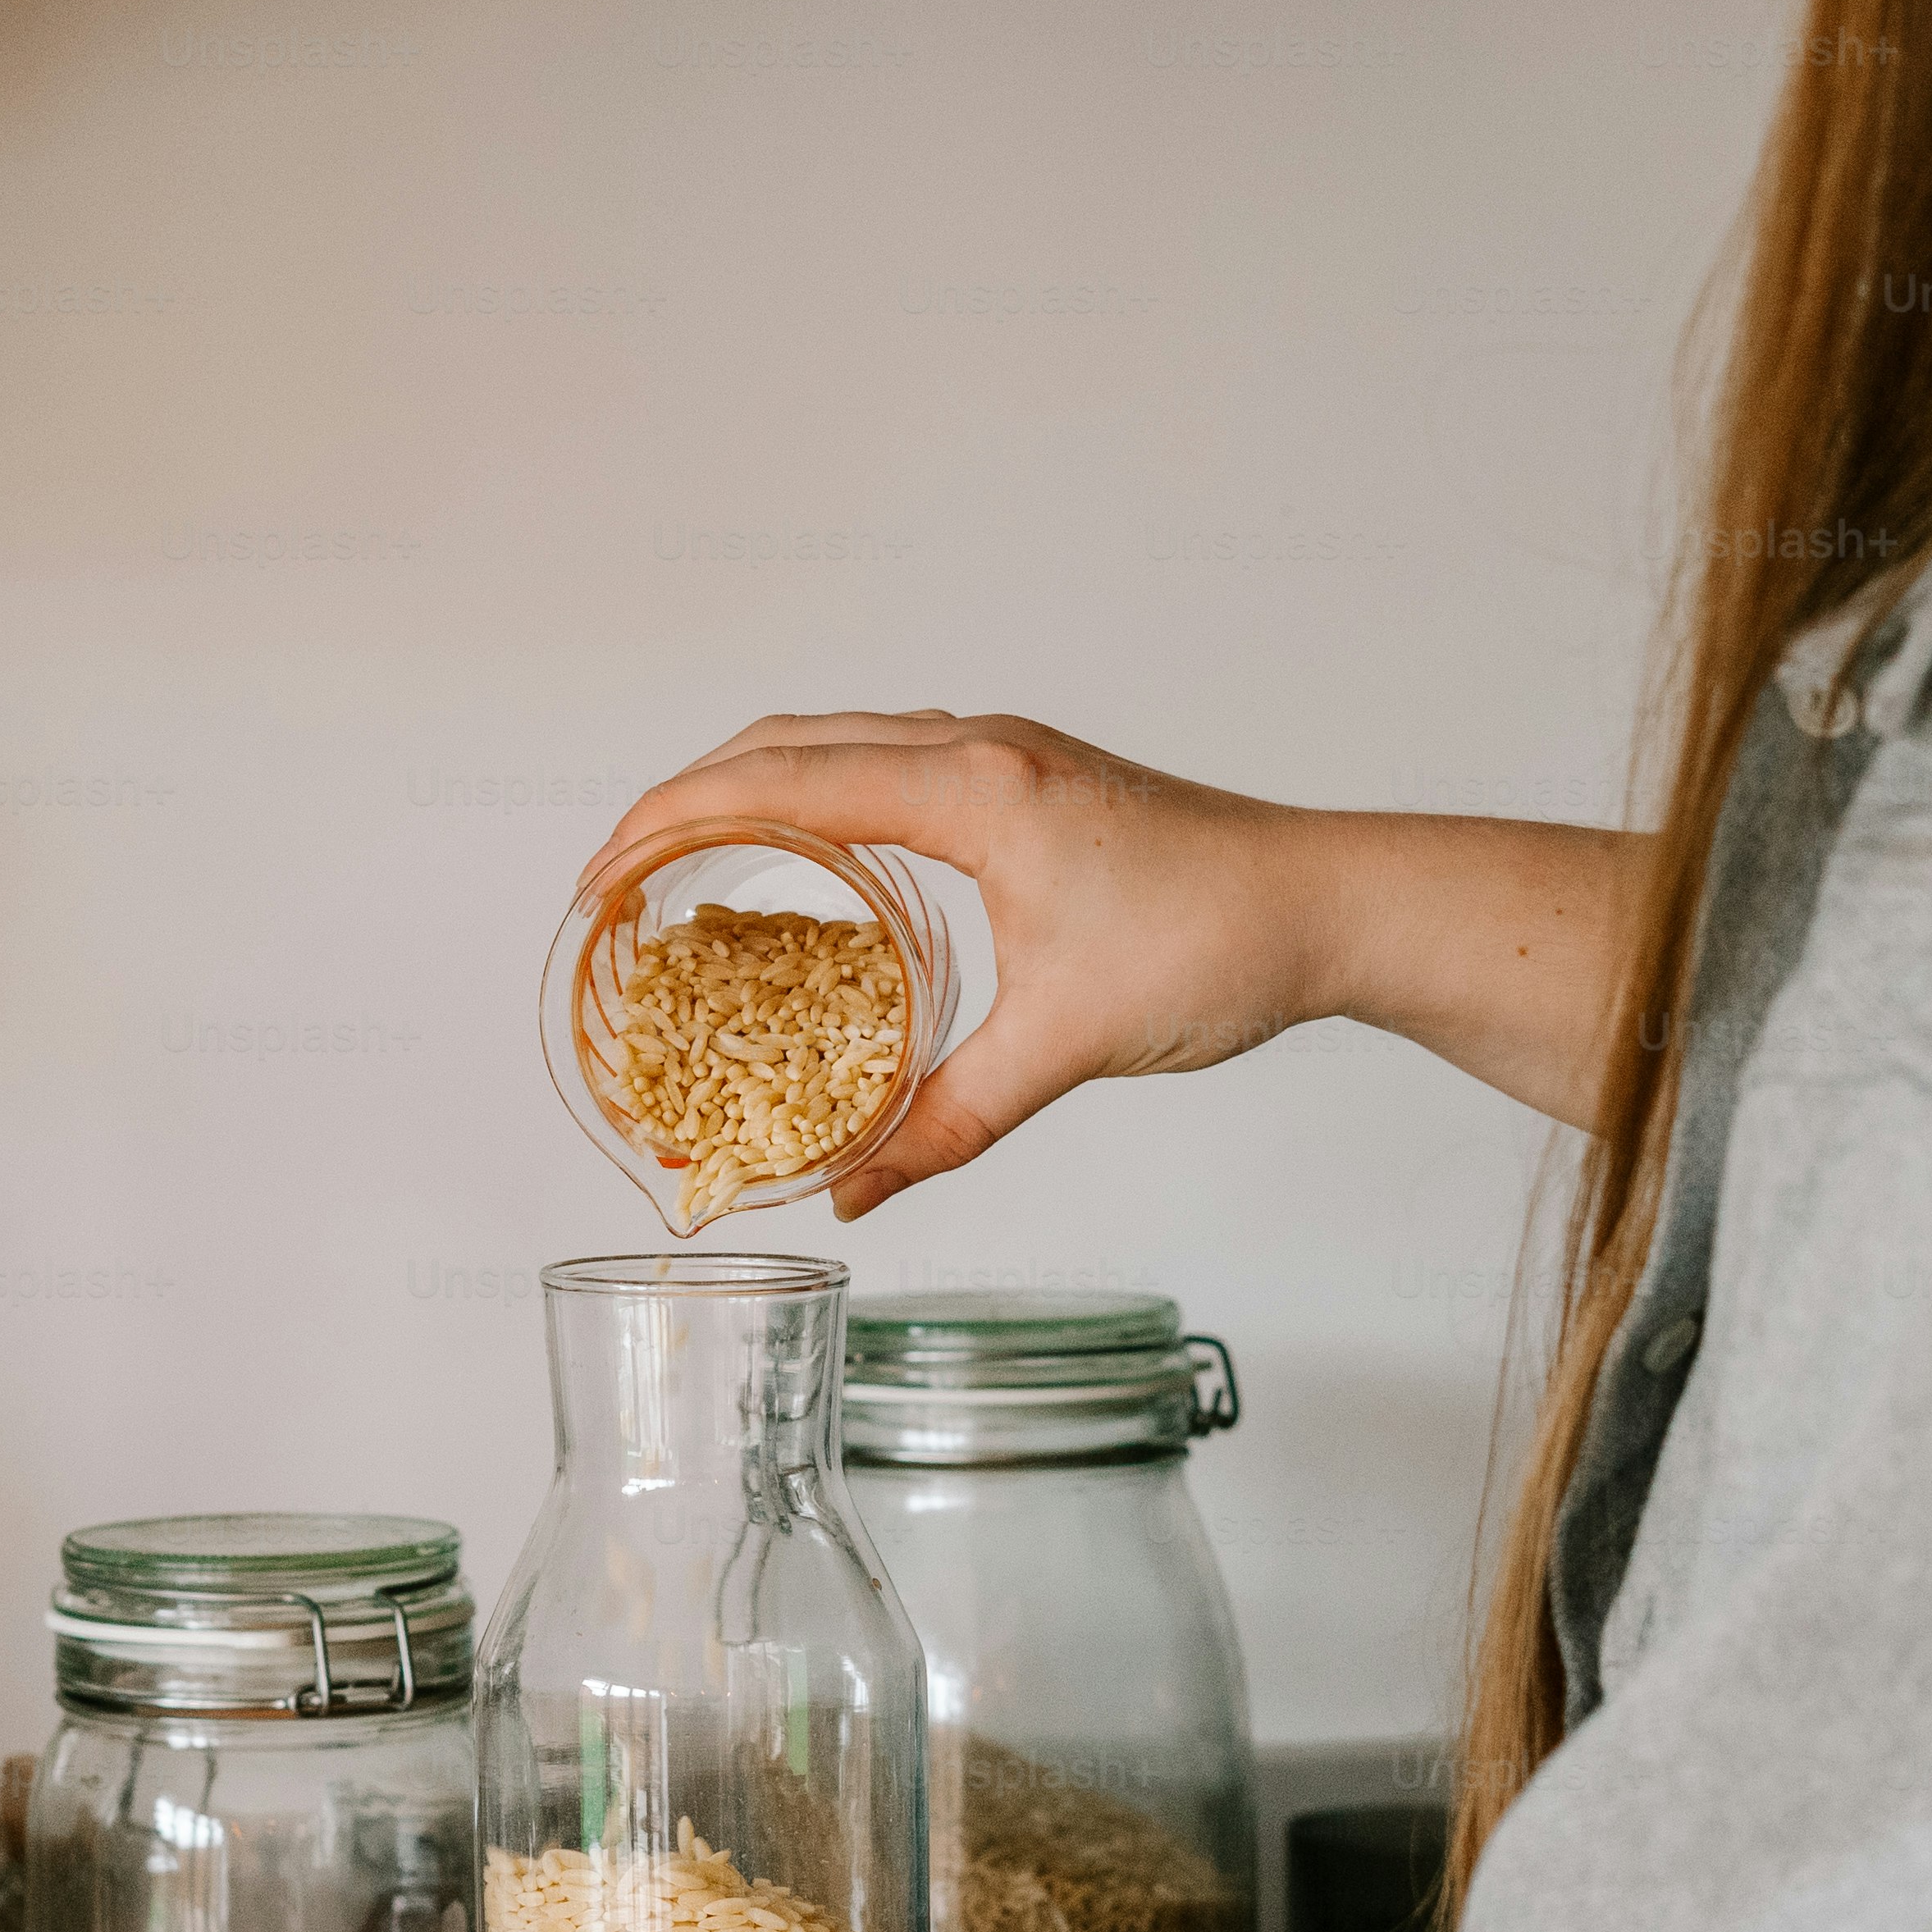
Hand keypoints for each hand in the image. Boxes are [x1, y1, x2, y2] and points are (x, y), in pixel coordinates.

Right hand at [595, 714, 1634, 1205]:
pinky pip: (883, 764)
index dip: (672, 824)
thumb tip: (853, 1190)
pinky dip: (812, 796)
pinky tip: (804, 865)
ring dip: (746, 789)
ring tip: (680, 864)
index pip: (779, 782)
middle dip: (683, 800)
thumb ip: (948, 1118)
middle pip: (785, 741)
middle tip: (614, 879)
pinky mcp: (1026, 780)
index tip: (602, 880)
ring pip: (834, 742)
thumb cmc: (1216, 946)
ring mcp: (1004, 755)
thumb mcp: (1066, 1044)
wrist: (1329, 903)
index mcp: (972, 789)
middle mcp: (977, 750)